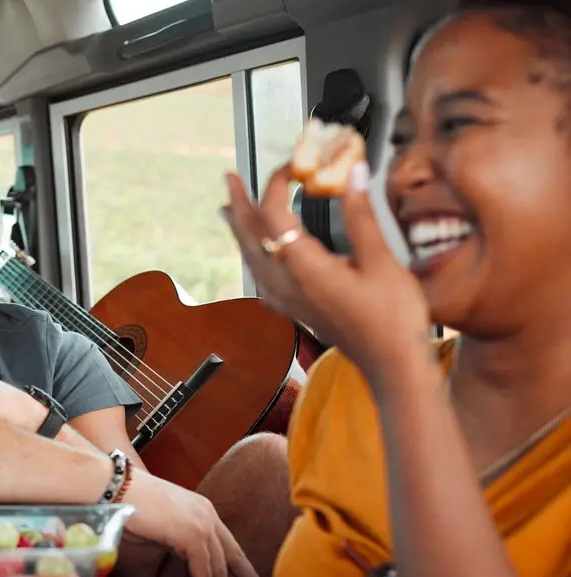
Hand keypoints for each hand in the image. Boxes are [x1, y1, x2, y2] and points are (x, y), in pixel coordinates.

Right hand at [123, 473, 270, 576]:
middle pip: (235, 555)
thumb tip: (177, 559)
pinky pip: (204, 570)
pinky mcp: (190, 534)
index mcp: (203, 510)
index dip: (241, 566)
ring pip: (220, 567)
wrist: (114, 485)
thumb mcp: (160, 524)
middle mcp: (208, 515)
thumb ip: (175, 540)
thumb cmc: (127, 503)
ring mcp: (201, 523)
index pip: (228, 544)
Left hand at [221, 162, 430, 384]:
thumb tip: (353, 173)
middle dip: (240, 204)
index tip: (292, 166)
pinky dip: (253, 254)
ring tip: (230, 208)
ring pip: (252, 257)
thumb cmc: (392, 318)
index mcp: (305, 268)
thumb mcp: (381, 261)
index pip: (275, 216)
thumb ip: (361, 215)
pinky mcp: (293, 309)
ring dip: (241, 229)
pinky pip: (261, 276)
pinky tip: (255, 253)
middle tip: (228, 179)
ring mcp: (286, 299)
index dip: (278, 186)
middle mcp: (286, 284)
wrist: (390, 364)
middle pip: (251, 236)